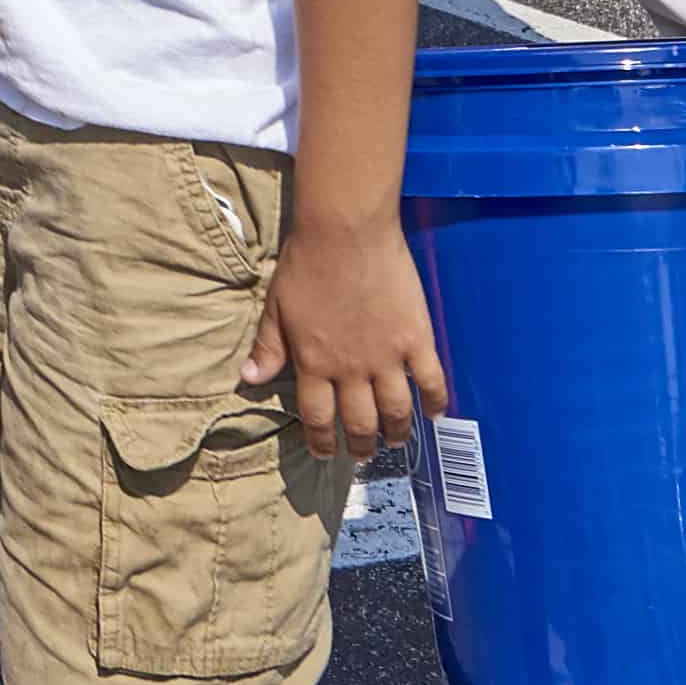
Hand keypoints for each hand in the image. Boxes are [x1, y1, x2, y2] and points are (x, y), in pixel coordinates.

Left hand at [248, 203, 446, 460]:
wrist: (346, 230)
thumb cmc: (306, 263)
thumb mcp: (276, 307)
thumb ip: (268, 348)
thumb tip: (249, 380)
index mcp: (314, 363)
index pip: (317, 417)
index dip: (321, 441)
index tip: (324, 453)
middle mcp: (351, 369)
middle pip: (360, 421)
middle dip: (361, 445)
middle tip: (364, 454)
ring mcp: (388, 356)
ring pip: (396, 410)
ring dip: (397, 432)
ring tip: (397, 440)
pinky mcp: (416, 337)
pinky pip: (431, 379)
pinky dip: (435, 400)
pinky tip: (436, 412)